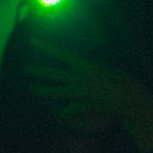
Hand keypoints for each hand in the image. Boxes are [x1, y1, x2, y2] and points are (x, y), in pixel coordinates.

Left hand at [24, 40, 152, 141]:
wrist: (127, 96)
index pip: (60, 53)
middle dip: (36, 71)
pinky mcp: (80, 105)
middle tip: (25, 69)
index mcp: (83, 64)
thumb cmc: (118, 78)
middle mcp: (77, 78)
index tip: (32, 41)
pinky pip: (66, 108)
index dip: (45, 47)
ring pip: (53, 92)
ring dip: (41, 90)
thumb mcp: (101, 66)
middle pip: (51, 74)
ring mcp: (77, 92)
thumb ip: (85, 67)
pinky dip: (61, 110)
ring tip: (31, 88)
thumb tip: (76, 66)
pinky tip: (56, 111)